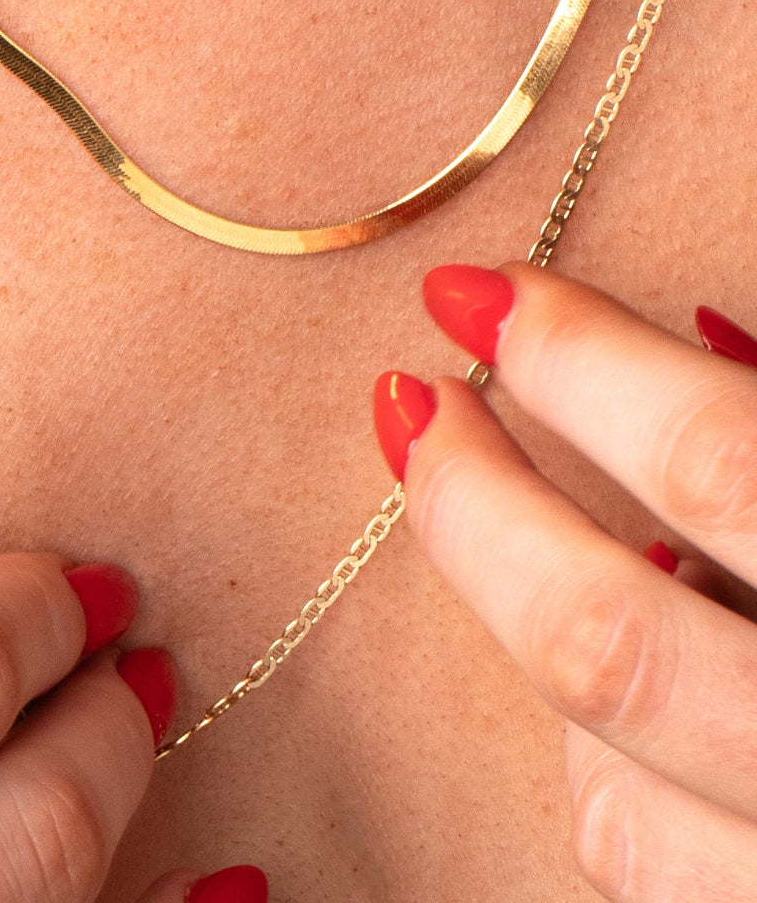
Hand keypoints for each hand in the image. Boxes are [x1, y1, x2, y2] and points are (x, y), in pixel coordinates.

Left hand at [373, 263, 756, 900]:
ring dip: (566, 653)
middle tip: (414, 400)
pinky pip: (643, 865)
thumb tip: (690, 344)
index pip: (722, 466)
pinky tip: (660, 702)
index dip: (581, 360)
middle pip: (603, 643)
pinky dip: (614, 764)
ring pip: (606, 793)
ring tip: (590, 561)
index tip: (482, 292)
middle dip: (475, 504)